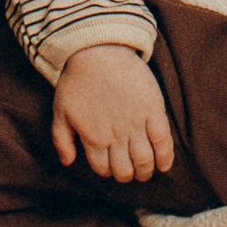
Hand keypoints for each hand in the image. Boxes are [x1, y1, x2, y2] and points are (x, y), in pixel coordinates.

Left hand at [51, 41, 176, 183]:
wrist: (98, 50)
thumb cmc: (77, 79)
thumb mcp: (60, 111)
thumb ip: (61, 140)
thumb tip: (68, 162)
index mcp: (93, 138)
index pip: (104, 168)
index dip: (108, 172)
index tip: (111, 168)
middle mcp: (116, 136)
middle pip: (125, 170)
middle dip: (127, 176)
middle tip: (130, 172)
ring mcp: (136, 123)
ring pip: (144, 160)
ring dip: (145, 171)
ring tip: (146, 171)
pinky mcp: (153, 110)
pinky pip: (163, 141)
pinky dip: (165, 157)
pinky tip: (164, 165)